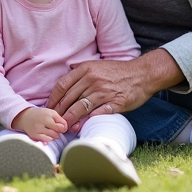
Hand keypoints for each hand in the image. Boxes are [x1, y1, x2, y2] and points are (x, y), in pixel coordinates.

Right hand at [12, 106, 67, 142]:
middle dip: (58, 132)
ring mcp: (38, 129)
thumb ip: (60, 120)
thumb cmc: (41, 115)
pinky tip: (47, 135)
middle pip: (56, 133)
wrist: (26, 117)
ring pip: (52, 137)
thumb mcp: (51, 113)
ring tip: (50, 131)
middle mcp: (42, 122)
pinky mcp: (34, 135)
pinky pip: (46, 141)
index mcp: (48, 115)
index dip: (63, 128)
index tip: (60, 127)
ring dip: (54, 136)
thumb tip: (65, 128)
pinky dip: (49, 139)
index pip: (60, 126)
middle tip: (54, 129)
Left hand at [47, 49, 184, 129]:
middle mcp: (93, 80)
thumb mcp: (98, 64)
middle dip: (59, 112)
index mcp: (86, 69)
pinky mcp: (114, 103)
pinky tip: (80, 128)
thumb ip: (82, 70)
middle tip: (53, 121)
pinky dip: (87, 121)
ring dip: (70, 119)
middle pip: (69, 98)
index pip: (62, 85)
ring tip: (64, 127)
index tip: (49, 108)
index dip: (53, 98)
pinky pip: (97, 113)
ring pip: (80, 108)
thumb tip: (67, 73)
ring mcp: (103, 92)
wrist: (142, 74)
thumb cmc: (119, 71)